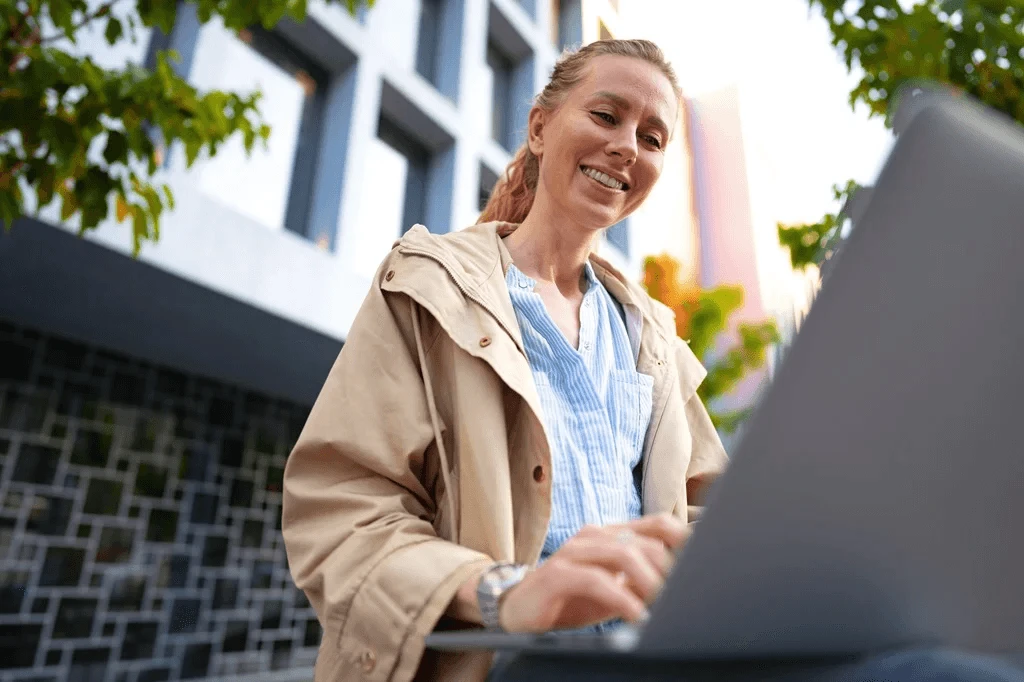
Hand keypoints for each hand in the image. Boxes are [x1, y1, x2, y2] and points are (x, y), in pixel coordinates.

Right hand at [498, 513, 690, 632]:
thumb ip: (643, 580)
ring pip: (623, 553)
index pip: (658, 524)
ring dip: (650, 582)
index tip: (706, 564)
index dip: (685, 539)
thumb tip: (686, 583)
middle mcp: (593, 535)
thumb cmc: (572, 600)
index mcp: (611, 534)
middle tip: (684, 596)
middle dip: (670, 569)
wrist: (519, 611)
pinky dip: (621, 598)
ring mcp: (573, 551)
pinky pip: (595, 580)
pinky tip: (635, 616)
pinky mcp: (556, 573)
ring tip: (663, 607)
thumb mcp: (615, 588)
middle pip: (646, 540)